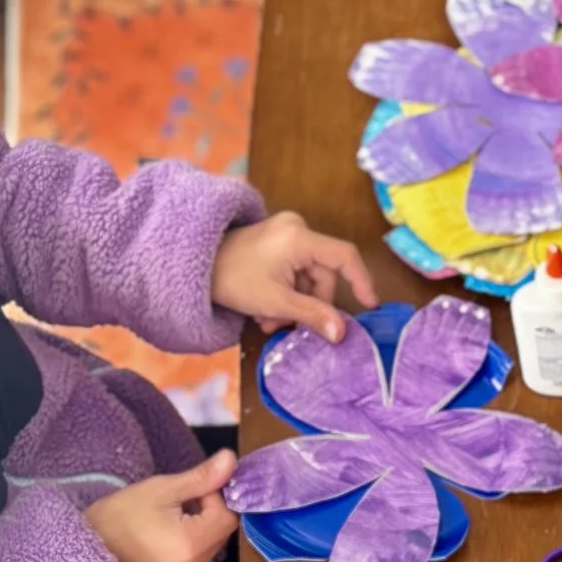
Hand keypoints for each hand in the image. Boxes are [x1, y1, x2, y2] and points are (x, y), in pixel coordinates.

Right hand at [86, 450, 238, 561]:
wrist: (80, 549)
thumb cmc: (118, 515)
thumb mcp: (160, 489)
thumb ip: (201, 478)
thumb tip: (232, 461)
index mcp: (189, 546)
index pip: (227, 518)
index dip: (214, 500)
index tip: (190, 493)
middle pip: (218, 537)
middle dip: (205, 517)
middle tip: (175, 507)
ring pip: (206, 553)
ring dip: (195, 536)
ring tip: (163, 526)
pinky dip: (183, 554)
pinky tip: (159, 545)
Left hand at [211, 211, 372, 344]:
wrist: (192, 265)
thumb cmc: (231, 280)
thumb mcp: (274, 302)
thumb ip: (312, 315)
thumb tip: (342, 333)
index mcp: (299, 237)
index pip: (344, 257)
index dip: (361, 281)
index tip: (369, 305)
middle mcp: (297, 228)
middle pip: (322, 274)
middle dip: (308, 303)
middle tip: (286, 327)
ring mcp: (285, 232)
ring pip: (307, 276)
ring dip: (293, 303)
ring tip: (268, 320)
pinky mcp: (276, 240)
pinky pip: (294, 270)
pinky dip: (285, 291)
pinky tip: (266, 307)